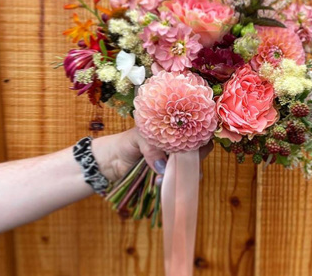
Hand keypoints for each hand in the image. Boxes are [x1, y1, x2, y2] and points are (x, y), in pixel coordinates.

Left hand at [92, 128, 213, 181]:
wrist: (111, 162)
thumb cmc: (126, 142)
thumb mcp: (137, 137)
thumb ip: (151, 147)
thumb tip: (163, 166)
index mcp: (174, 129)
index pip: (198, 130)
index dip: (200, 137)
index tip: (192, 146)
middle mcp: (179, 145)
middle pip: (200, 150)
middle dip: (193, 159)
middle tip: (182, 164)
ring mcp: (176, 162)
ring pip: (191, 168)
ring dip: (182, 174)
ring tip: (165, 177)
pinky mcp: (169, 176)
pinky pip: (179, 180)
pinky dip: (173, 183)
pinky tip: (160, 183)